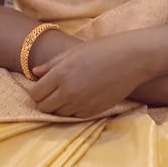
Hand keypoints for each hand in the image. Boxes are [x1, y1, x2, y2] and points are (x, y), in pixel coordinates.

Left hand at [29, 36, 143, 117]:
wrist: (132, 59)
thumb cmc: (102, 49)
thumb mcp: (73, 52)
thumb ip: (51, 64)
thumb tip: (34, 73)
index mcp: (61, 74)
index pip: (35, 94)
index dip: (36, 91)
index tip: (42, 86)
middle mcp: (69, 92)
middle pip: (44, 107)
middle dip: (45, 101)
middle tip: (53, 91)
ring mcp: (82, 103)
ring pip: (59, 114)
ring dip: (59, 106)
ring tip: (69, 92)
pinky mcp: (94, 111)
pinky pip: (75, 116)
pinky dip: (74, 110)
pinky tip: (81, 97)